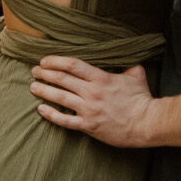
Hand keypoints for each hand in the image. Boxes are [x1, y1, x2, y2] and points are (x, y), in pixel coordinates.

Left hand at [30, 57, 154, 145]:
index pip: (73, 65)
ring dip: (44, 91)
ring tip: (33, 87)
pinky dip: (52, 115)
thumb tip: (123, 54)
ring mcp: (89, 110)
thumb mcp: (136, 74)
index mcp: (101, 78)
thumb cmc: (141, 98)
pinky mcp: (89, 126)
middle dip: (45, 74)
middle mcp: (92, 92)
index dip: (56, 61)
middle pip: (62, 79)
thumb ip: (126, 63)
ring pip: (60, 98)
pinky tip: (41, 109)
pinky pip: (65, 121)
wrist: (146, 123)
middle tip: (34, 71)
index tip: (45, 60)